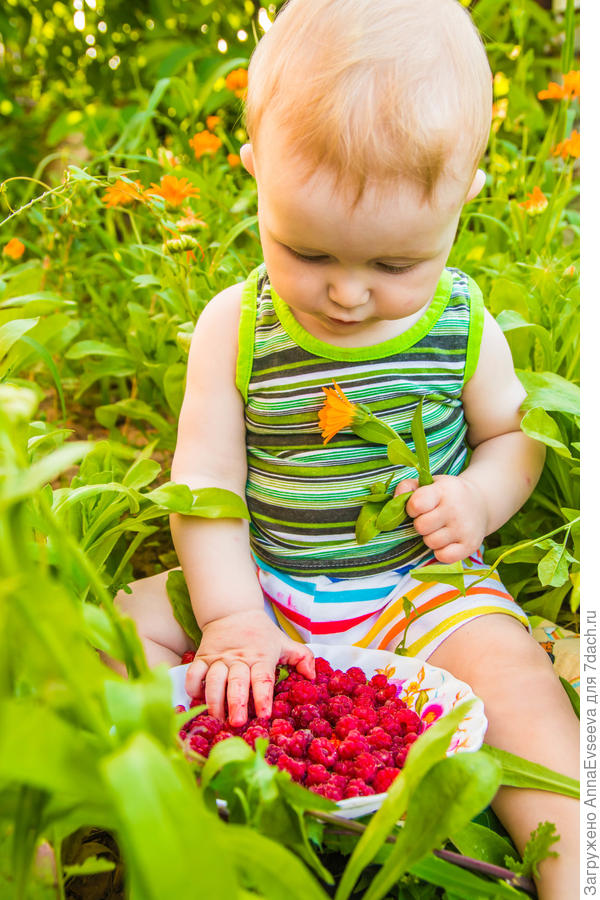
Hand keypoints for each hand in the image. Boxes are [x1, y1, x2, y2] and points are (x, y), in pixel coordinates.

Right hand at [184, 609, 314, 725]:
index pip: (263, 678)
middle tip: (237, 723)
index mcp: (261, 657)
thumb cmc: (262, 634)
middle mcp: (239, 658)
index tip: (264, 715)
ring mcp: (219, 658)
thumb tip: (313, 677)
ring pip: (214, 679)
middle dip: (236, 703)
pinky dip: (192, 686)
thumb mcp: (285, 642)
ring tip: (217, 719)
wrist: (234, 611)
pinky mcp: (203, 657)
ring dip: (214, 700)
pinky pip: (194, 672)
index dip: (263, 697)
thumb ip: (302, 658)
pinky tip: (195, 700)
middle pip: (236, 681)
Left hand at [394, 473, 487, 563]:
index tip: (418, 507)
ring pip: (431, 543)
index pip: (417, 503)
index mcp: (444, 490)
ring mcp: (464, 529)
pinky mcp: (470, 545)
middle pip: (421, 526)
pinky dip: (441, 552)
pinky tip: (446, 541)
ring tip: (439, 528)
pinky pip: (443, 557)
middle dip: (421, 524)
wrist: (481, 503)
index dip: (412, 508)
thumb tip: (394, 501)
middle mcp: (455, 509)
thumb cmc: (447, 494)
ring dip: (430, 538)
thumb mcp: (430, 483)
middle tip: (430, 519)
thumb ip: (407, 487)